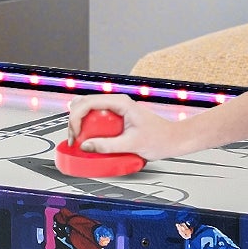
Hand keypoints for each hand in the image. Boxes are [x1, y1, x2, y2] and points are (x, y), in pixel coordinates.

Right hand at [65, 94, 189, 160]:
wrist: (173, 139)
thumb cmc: (160, 138)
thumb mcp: (131, 144)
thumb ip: (107, 145)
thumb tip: (86, 146)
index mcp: (120, 102)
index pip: (87, 103)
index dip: (76, 119)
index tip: (76, 136)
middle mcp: (117, 102)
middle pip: (84, 104)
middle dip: (74, 121)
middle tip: (74, 139)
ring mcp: (116, 109)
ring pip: (88, 110)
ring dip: (80, 124)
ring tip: (80, 141)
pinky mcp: (116, 117)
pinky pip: (96, 118)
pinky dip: (88, 128)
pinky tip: (89, 140)